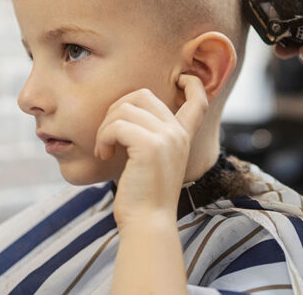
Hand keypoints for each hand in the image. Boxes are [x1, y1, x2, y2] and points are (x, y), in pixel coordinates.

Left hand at [95, 75, 207, 225]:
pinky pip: (117, 125)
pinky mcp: (151, 146)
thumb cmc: (142, 195)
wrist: (148, 223)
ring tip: (104, 148)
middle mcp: (178, 133)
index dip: (192, 83)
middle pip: (142, 95)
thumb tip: (125, 108)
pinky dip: (104, 137)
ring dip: (106, 126)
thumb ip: (150, 136)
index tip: (181, 79)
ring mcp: (167, 137)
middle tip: (108, 136)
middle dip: (117, 109)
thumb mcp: (152, 161)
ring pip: (125, 107)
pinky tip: (104, 154)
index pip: (199, 100)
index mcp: (183, 136)